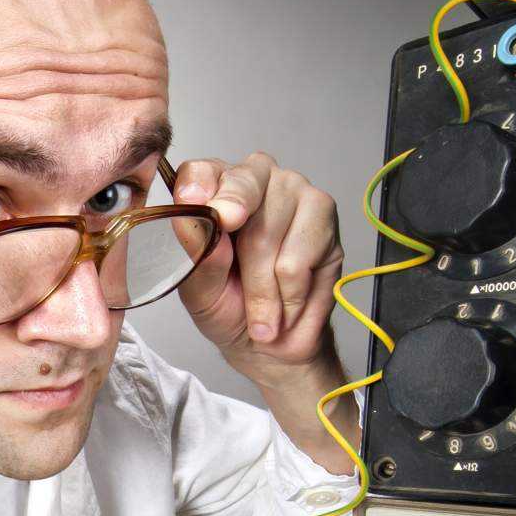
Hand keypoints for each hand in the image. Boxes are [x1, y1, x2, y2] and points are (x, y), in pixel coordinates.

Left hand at [174, 152, 343, 384]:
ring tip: (262, 311)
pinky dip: (289, 294)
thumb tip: (192, 223)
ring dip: (262, 288)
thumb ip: (198, 256)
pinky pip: (298, 258)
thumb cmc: (229, 307)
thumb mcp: (199, 291)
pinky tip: (287, 303)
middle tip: (233, 281)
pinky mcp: (324, 214)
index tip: (192, 201)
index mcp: (213, 189)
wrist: (272, 344)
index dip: (199, 185)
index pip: (202, 171)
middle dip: (234, 244)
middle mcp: (254, 179)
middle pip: (242, 189)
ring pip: (269, 233)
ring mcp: (293, 191)